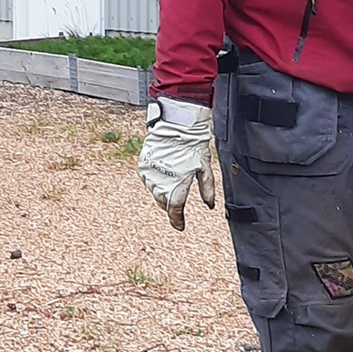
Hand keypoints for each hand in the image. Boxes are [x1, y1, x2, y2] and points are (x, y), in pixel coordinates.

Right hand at [137, 97, 215, 231]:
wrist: (177, 125)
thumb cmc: (194, 146)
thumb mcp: (205, 169)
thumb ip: (207, 189)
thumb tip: (210, 205)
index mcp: (177, 185)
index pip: (174, 210)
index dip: (177, 220)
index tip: (180, 226)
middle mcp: (161, 182)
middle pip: (164, 203)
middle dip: (171, 205)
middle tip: (177, 202)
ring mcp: (150, 174)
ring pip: (154, 192)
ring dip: (162, 193)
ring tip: (171, 184)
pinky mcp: (143, 165)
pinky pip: (148, 180)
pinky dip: (155, 181)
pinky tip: (163, 174)